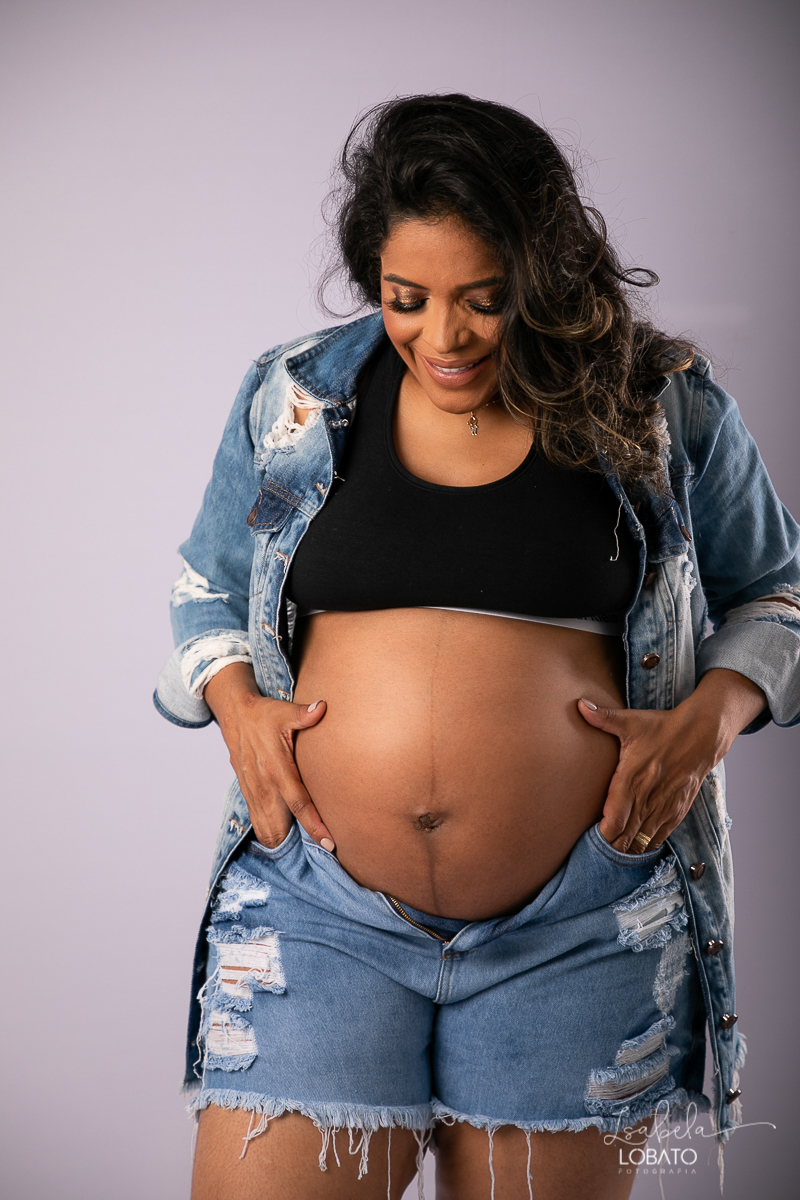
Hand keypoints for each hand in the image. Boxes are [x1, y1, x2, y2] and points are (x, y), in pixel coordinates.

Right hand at [204, 663, 334, 850]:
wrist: (236, 717)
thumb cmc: (265, 715)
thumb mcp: (284, 711)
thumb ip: (304, 714)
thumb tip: (322, 708)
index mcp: (277, 769)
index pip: (298, 803)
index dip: (314, 824)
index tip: (329, 842)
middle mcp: (264, 786)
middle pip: (280, 828)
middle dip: (297, 846)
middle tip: (322, 856)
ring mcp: (254, 793)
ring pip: (267, 831)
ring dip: (284, 843)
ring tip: (306, 855)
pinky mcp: (249, 795)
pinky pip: (259, 824)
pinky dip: (272, 836)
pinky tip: (288, 842)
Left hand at [577, 668, 765, 852]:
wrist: (701, 734)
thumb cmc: (662, 728)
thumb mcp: (631, 721)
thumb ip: (603, 717)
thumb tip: (580, 704)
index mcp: (631, 779)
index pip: (614, 820)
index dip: (602, 834)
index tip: (590, 836)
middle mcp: (647, 797)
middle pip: (626, 836)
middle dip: (610, 845)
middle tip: (596, 849)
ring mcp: (664, 806)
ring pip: (642, 840)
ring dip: (627, 847)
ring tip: (613, 850)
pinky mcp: (678, 810)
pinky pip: (660, 836)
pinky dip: (646, 844)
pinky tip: (636, 846)